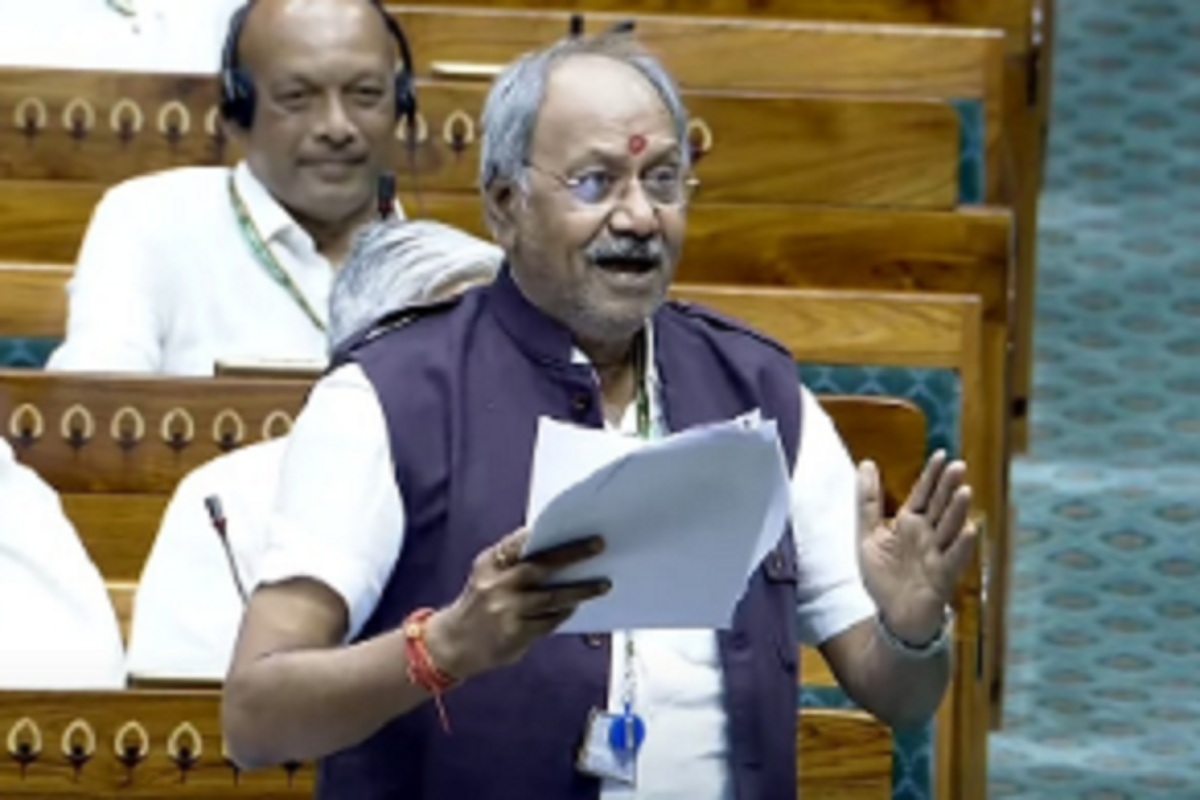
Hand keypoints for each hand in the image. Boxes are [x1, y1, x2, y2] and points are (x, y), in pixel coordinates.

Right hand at [424, 528, 608, 680]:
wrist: (453, 645)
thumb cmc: (478, 604)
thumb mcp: (487, 575)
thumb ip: (513, 562)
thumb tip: (556, 548)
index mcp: (488, 564)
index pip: (518, 543)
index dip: (543, 534)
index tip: (570, 523)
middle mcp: (496, 585)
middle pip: (541, 566)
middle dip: (572, 554)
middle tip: (597, 545)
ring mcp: (506, 610)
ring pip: (552, 597)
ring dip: (580, 590)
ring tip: (602, 584)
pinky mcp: (516, 633)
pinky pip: (549, 621)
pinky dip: (565, 612)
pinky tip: (576, 606)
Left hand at [857, 451, 977, 643]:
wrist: (893, 616)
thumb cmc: (885, 576)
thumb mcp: (868, 534)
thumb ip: (868, 501)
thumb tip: (866, 462)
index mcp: (910, 523)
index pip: (924, 493)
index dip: (932, 475)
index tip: (942, 454)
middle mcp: (927, 535)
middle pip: (940, 507)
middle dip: (948, 487)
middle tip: (958, 465)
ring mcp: (937, 554)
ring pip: (950, 529)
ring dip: (959, 511)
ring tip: (965, 491)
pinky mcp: (942, 576)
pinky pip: (954, 558)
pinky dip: (962, 545)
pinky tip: (971, 529)